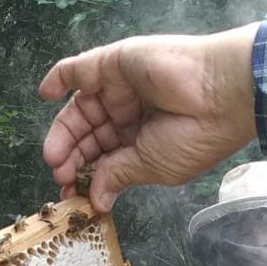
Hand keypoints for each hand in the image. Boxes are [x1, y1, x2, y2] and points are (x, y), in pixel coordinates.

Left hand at [38, 24, 260, 210]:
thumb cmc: (195, 137)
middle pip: (87, 134)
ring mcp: (122, 88)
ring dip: (62, 132)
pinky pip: (79, 68)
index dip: (83, 175)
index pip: (102, 157)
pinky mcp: (115, 63)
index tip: (69, 194)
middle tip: (60, 175)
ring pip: (80, 108)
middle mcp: (130, 113)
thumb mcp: (151, 168)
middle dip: (71, 157)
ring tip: (54, 156)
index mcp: (142, 141)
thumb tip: (97, 202)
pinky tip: (45, 94)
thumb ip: (118, 177)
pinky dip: (58, 77)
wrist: (221, 97)